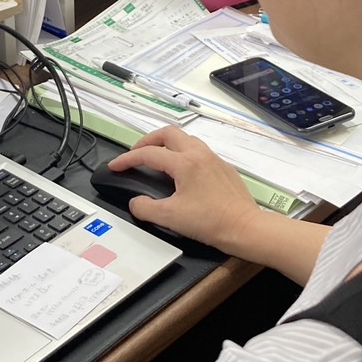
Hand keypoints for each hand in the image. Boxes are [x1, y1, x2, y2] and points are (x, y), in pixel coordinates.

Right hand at [106, 125, 262, 251]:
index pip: (148, 154)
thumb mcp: (170, 218)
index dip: (127, 159)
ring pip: (186, 139)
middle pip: (168, 133)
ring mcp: (214, 159)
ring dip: (167, 144)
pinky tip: (182, 171)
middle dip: (148, 140)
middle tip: (137, 153)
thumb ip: (146, 208)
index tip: (116, 165)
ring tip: (157, 158)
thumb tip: (136, 203)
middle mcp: (200, 154)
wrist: (245, 228)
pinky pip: (199, 151)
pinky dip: (183, 153)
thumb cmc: (211, 222)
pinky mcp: (224, 168)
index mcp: (184, 163)